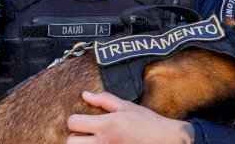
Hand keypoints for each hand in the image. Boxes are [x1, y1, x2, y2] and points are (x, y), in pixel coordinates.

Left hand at [66, 91, 193, 143]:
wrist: (163, 139)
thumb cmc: (147, 123)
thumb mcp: (126, 107)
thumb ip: (104, 100)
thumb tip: (85, 95)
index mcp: (106, 125)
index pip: (73, 123)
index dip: (75, 119)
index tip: (83, 119)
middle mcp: (103, 141)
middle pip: (71, 141)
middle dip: (75, 135)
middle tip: (85, 132)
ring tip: (93, 140)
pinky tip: (102, 143)